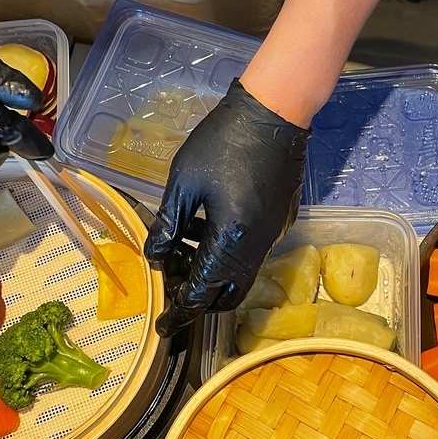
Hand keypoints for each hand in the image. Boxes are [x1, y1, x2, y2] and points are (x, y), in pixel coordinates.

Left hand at [144, 79, 309, 336]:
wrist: (274, 112)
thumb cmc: (223, 141)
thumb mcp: (183, 181)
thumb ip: (167, 225)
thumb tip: (156, 258)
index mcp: (232, 238)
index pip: (203, 290)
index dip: (181, 310)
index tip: (164, 327)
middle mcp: (258, 245)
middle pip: (228, 292)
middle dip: (199, 295)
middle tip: (172, 276)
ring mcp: (274, 233)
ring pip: (241, 273)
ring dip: (211, 270)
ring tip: (182, 240)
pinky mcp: (281, 220)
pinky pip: (252, 251)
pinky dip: (227, 251)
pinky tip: (207, 222)